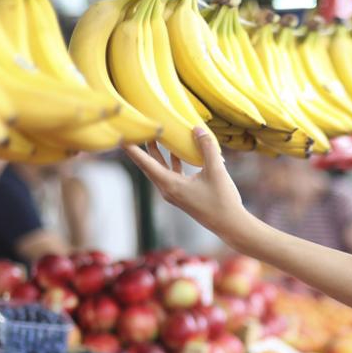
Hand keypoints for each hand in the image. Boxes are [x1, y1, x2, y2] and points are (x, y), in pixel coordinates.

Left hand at [123, 129, 246, 237]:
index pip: (145, 164)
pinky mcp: (183, 194)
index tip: (121, 137)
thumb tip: (197, 128)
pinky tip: (177, 151)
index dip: (133, 149)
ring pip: (160, 169)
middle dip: (143, 147)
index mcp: (170, 185)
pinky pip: (172, 174)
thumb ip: (206, 147)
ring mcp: (175, 193)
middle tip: (138, 129)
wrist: (230, 224)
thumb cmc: (222, 200)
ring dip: (158, 153)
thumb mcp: (215, 170)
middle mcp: (168, 190)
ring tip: (155, 136)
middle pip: (150, 165)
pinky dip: (172, 161)